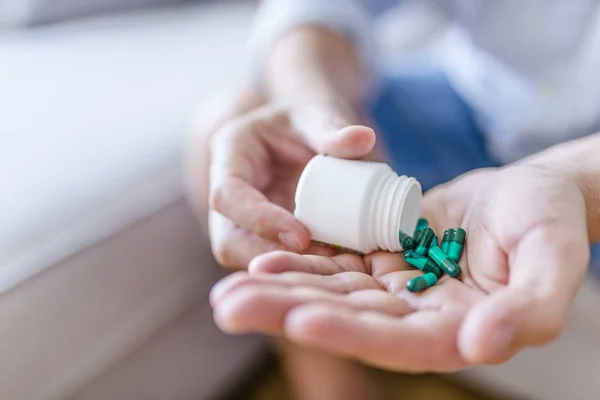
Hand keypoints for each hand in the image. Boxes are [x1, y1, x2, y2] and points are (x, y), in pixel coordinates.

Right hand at [208, 99, 375, 267]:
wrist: (301, 136)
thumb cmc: (302, 122)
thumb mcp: (315, 115)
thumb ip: (332, 127)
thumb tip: (364, 139)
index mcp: (229, 154)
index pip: (228, 195)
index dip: (261, 220)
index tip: (302, 236)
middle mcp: (227, 194)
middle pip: (228, 240)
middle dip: (272, 257)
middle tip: (323, 262)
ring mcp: (240, 221)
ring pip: (247, 258)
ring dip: (288, 267)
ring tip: (333, 266)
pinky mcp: (259, 238)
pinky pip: (271, 261)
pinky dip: (300, 267)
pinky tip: (334, 267)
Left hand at [210, 165, 589, 370]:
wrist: (534, 192)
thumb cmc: (550, 223)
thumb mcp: (554, 261)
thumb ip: (528, 309)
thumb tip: (481, 346)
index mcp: (456, 331)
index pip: (396, 341)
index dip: (349, 332)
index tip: (300, 320)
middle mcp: (417, 317)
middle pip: (347, 320)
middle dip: (287, 313)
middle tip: (229, 308)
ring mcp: (396, 288)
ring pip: (332, 294)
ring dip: (281, 291)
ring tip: (227, 292)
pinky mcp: (384, 258)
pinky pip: (337, 263)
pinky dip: (303, 262)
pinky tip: (264, 259)